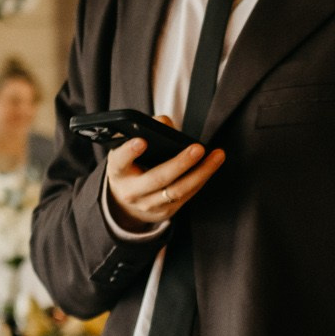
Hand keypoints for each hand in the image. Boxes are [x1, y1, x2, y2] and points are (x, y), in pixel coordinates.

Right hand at [105, 115, 224, 226]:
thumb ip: (143, 132)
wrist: (126, 204)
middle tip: (197, 148)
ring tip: (216, 156)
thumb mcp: (127, 150)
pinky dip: (201, 179)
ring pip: (178, 190)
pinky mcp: (165, 212)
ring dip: (200, 173)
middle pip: (157, 178)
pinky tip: (212, 165)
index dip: (129, 151)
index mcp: (118, 171)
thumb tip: (165, 123)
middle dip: (179, 163)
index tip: (141, 141)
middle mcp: (131, 191)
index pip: (119, 161)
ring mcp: (149, 204)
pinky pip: (187, 195)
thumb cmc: (130, 167)